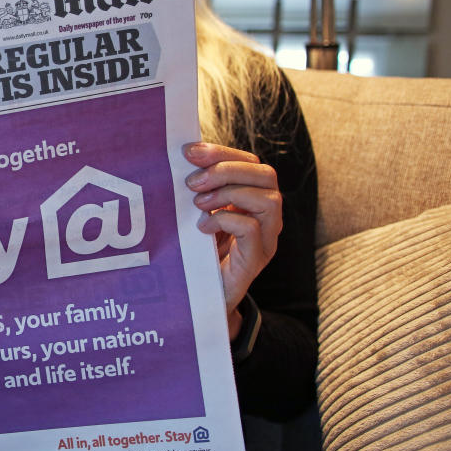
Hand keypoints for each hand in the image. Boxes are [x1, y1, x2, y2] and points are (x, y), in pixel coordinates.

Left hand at [182, 142, 281, 337]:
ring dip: (229, 194)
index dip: (222, 151)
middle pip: (266, 173)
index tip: (189, 152)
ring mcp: (266, 238)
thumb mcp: (196, 213)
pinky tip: (203, 228)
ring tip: (199, 204)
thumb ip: (198, 189)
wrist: (201, 298)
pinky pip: (254, 230)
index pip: (250, 162)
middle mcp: (265, 215)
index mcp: (251, 197)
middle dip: (226, 169)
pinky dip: (227, 221)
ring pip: (269, 199)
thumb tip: (181, 157)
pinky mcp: (256, 260)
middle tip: (192, 182)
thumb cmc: (198, 251)